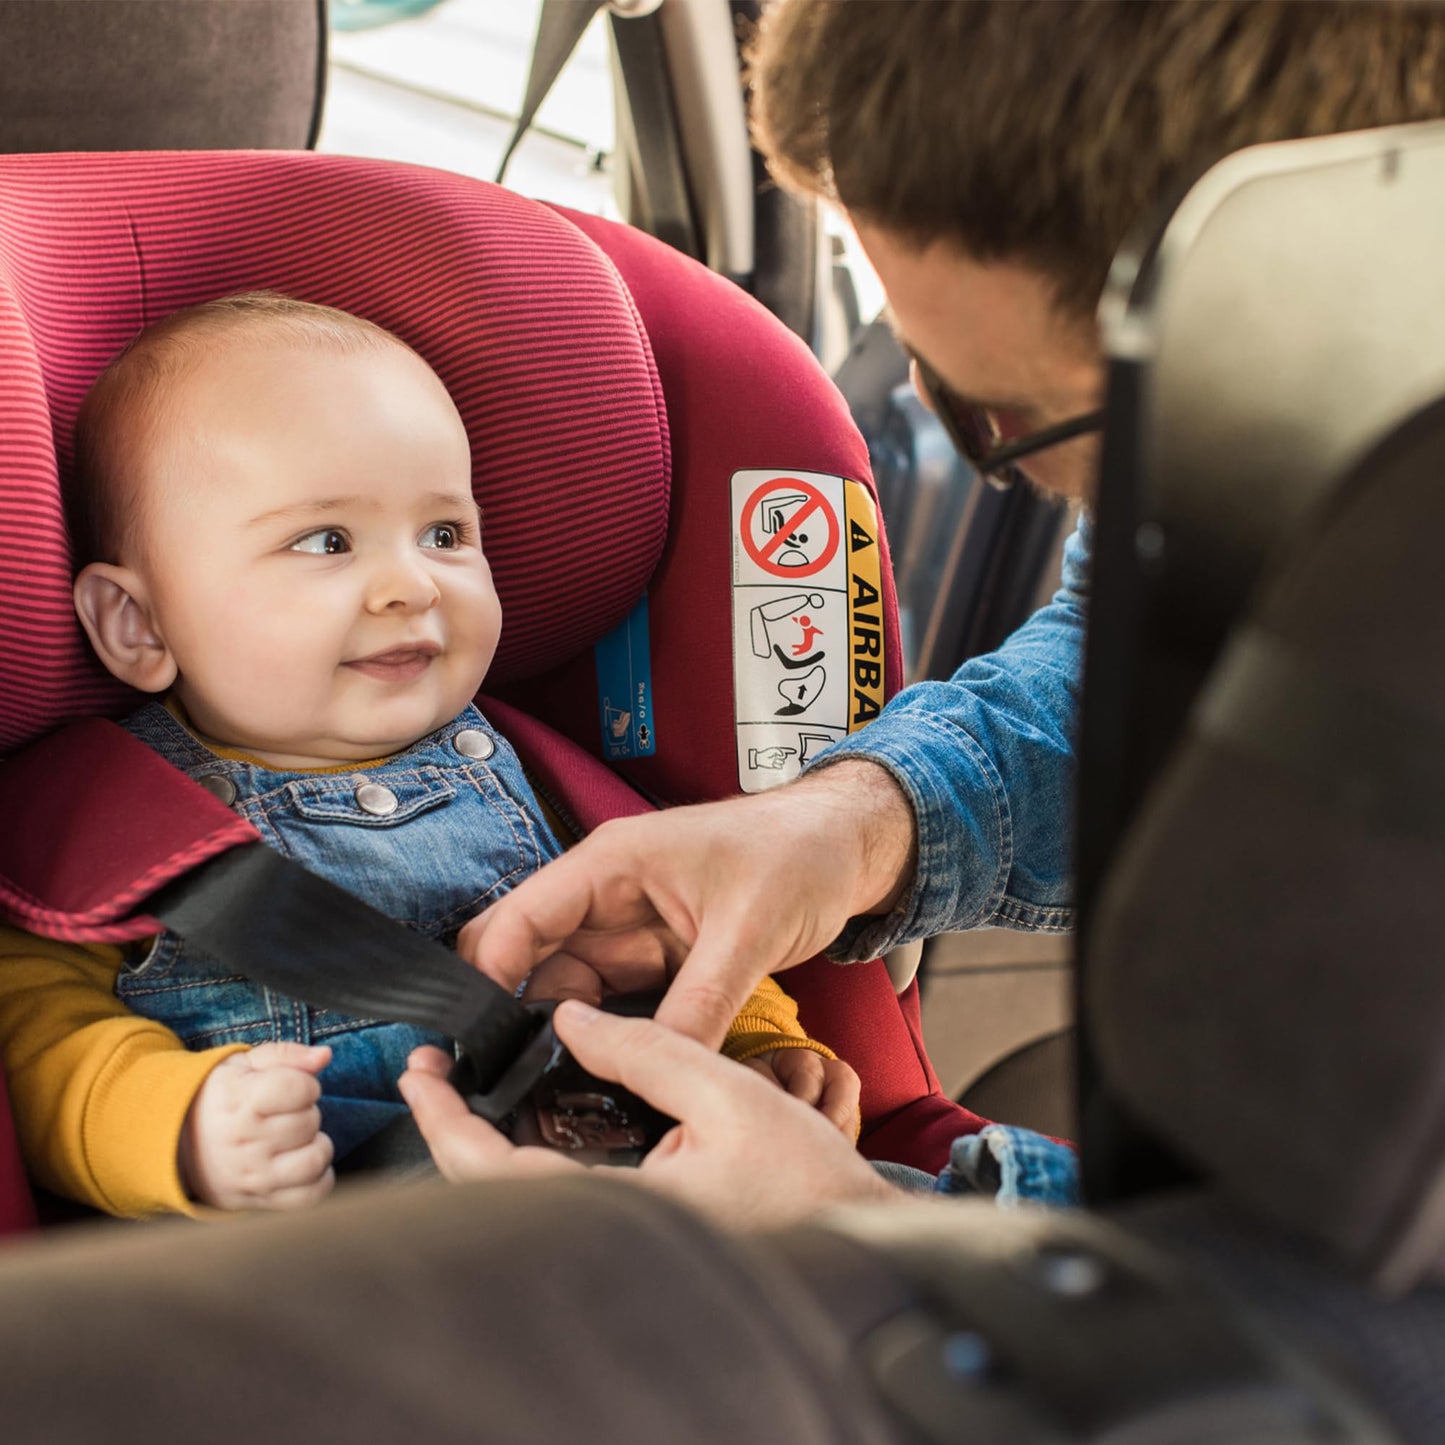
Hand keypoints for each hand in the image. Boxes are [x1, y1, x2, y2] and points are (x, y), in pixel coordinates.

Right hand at [178, 1043, 335, 1211]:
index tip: (294, 1086)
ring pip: (315, 1160)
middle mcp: (243, 1143)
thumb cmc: (221, 1096)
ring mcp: (251, 1177)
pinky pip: (310, 1195)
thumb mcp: (244, 1064)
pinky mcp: (259, 1201)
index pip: (298, 1088)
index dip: (306, 1084)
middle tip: (287, 1113)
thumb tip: (324, 1055)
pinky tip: (302, 1161)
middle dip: (307, 1111)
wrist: (175, 1143)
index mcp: (238, 1102)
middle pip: (309, 1122)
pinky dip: (319, 1178)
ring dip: (317, 1145)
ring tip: (299, 1138)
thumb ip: (287, 1055)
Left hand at [398, 1002, 895, 1230]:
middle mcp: (609, 1234)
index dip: (446, 1120)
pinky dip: (533, 1152)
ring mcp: (621, 1239)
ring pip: (526, 1193)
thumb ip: (647, 1050)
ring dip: (489, 1138)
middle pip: (495, 1190)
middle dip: (454, 1127)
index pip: (495, 1172)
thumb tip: (572, 1019)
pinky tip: (538, 1112)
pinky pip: (562, 1195)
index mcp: (621, 1209)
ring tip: (476, 1080)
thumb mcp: (730, 1093)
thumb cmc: (807, 1179)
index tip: (421, 1071)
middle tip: (436, 1069)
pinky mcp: (638, 1232)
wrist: (858, 1235)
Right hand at [457, 760, 916, 1047]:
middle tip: (511, 1083)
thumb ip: (700, 1004)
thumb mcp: (749, 932)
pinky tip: (603, 1075)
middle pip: (529, 958)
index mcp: (612, 864)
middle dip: (514, 1016)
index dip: (490, 978)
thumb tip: (661, 1069)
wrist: (847, 846)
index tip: (480, 1044)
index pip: (521, 919)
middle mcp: (607, 895)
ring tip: (555, 1091)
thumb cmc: (798, 854)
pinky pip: (612, 1002)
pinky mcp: (655, 956)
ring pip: (567, 988)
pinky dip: (604, 1036)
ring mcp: (629, 928)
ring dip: (561, 1034)